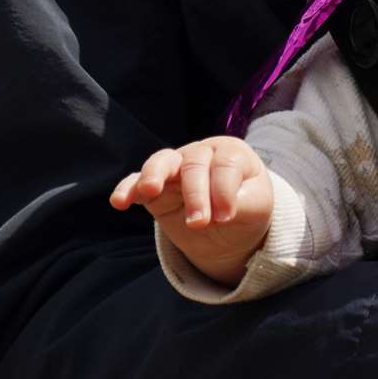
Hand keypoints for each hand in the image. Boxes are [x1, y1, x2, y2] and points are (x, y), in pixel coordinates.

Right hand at [110, 136, 273, 286]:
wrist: (229, 226)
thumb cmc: (247, 207)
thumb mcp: (257, 207)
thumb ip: (244, 204)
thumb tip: (221, 211)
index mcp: (231, 152)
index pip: (225, 164)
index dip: (224, 190)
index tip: (227, 217)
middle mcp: (201, 154)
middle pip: (194, 164)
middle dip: (196, 194)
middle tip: (199, 224)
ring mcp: (175, 168)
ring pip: (162, 162)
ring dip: (155, 175)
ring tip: (149, 190)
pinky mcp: (154, 188)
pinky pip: (135, 183)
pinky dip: (127, 189)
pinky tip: (119, 202)